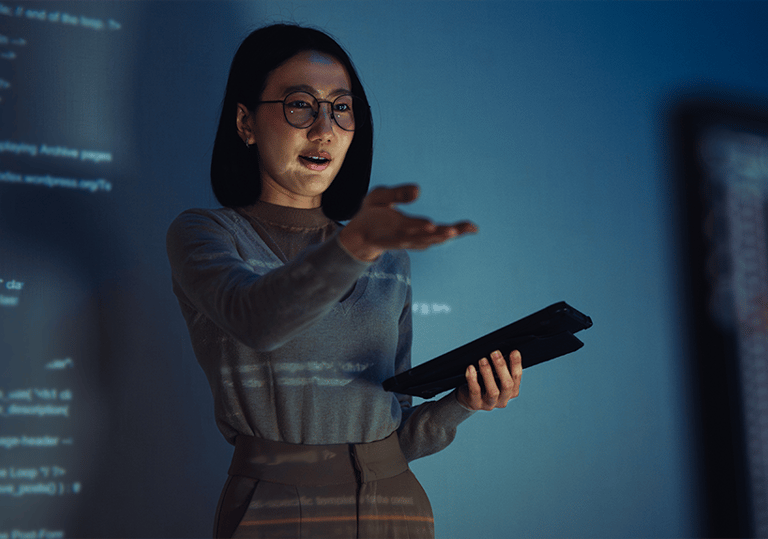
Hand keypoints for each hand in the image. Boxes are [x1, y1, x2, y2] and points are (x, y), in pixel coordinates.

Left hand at [339, 184, 477, 260]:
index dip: (458, 229)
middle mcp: (411, 235)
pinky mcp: (385, 239)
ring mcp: (399, 238)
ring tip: (451, 231)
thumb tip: (419, 190)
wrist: (351, 230)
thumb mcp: (382, 196)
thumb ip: (400, 192)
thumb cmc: (371, 215)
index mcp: (415, 227)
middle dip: (452, 232)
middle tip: (469, 228)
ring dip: (436, 235)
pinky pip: (403, 237)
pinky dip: (416, 233)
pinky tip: (428, 228)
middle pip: (435, 236)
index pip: (440, 228)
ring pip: (421, 239)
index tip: (475, 228)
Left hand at [457, 350, 521, 410]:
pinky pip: (475, 392)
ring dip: (488, 373)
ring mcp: (489, 404)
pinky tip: (470, 368)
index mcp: (511, 391)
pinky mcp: (476, 404)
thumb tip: (501, 350)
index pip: (516, 377)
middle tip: (495, 353)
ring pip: (493, 391)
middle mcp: (503, 399)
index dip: (516, 364)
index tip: (514, 351)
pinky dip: (472, 379)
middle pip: (507, 385)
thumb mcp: (494, 374)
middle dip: (501, 367)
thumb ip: (500, 366)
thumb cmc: (482, 382)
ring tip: (482, 360)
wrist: (467, 397)